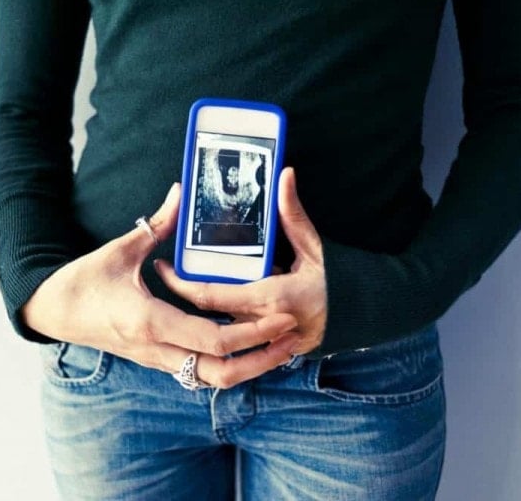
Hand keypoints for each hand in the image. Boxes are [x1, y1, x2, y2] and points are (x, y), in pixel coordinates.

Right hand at [21, 183, 299, 388]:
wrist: (53, 311)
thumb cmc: (83, 281)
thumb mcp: (121, 249)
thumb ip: (157, 224)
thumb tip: (181, 192)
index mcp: (150, 321)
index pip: (211, 340)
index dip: (251, 333)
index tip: (280, 319)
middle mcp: (156, 348)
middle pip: (220, 372)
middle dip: (260, 359)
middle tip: (291, 339)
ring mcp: (156, 359)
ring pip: (210, 378)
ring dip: (247, 366)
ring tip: (278, 346)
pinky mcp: (155, 359)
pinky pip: (197, 370)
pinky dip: (225, 363)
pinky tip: (245, 346)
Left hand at [154, 167, 326, 355]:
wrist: (357, 318)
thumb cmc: (337, 282)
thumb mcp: (314, 246)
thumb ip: (293, 213)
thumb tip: (284, 175)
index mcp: (270, 297)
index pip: (211, 296)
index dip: (181, 282)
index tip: (163, 265)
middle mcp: (261, 323)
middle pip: (206, 311)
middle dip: (183, 292)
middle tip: (165, 269)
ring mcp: (262, 339)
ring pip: (217, 323)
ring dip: (198, 307)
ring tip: (179, 281)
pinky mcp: (264, 345)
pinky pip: (233, 333)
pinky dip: (217, 318)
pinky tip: (204, 302)